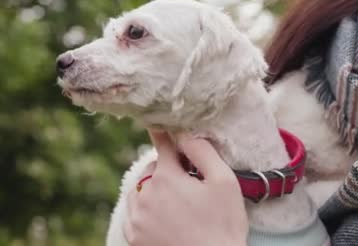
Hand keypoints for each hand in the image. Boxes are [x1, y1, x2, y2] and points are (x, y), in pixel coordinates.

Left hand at [123, 131, 248, 245]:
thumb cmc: (224, 225)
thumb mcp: (224, 181)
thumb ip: (203, 151)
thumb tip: (185, 132)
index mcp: (167, 177)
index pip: (162, 145)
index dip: (166, 135)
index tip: (158, 124)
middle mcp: (146, 195)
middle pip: (152, 168)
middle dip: (167, 168)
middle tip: (188, 180)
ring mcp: (137, 218)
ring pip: (140, 189)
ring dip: (154, 188)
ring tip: (176, 199)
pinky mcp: (134, 237)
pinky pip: (134, 212)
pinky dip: (145, 208)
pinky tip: (163, 214)